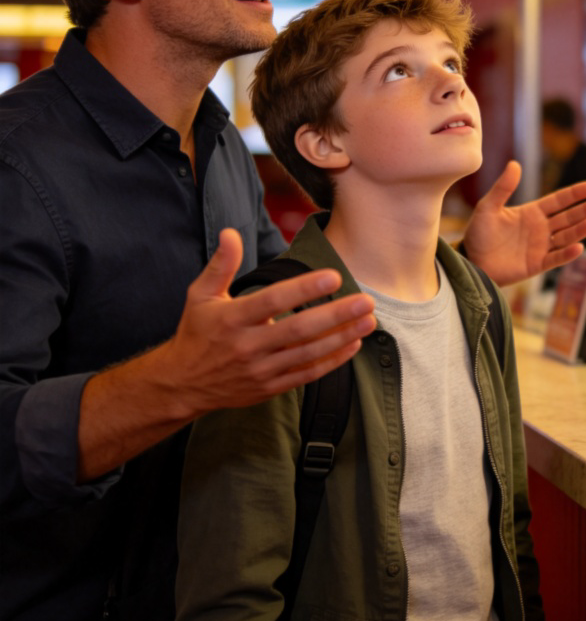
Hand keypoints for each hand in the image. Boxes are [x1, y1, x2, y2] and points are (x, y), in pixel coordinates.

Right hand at [160, 228, 376, 416]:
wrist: (181, 385)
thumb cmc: (195, 333)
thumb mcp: (200, 295)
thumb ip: (220, 265)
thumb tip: (230, 233)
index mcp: (233, 319)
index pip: (273, 301)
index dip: (304, 288)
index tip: (333, 275)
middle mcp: (248, 346)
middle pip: (299, 330)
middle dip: (336, 315)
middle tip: (366, 300)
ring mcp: (261, 370)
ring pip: (308, 353)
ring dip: (342, 337)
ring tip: (369, 320)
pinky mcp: (269, 387)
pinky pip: (306, 374)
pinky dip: (332, 361)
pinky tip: (353, 345)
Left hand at [462, 161, 585, 285]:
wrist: (471, 261)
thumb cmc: (478, 234)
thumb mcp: (488, 207)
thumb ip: (503, 188)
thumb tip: (515, 164)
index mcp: (532, 212)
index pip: (559, 201)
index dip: (575, 194)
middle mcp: (540, 229)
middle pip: (568, 217)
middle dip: (585, 210)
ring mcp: (540, 247)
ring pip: (566, 237)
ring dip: (580, 230)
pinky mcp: (536, 265)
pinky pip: (555, 259)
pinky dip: (567, 254)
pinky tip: (578, 247)